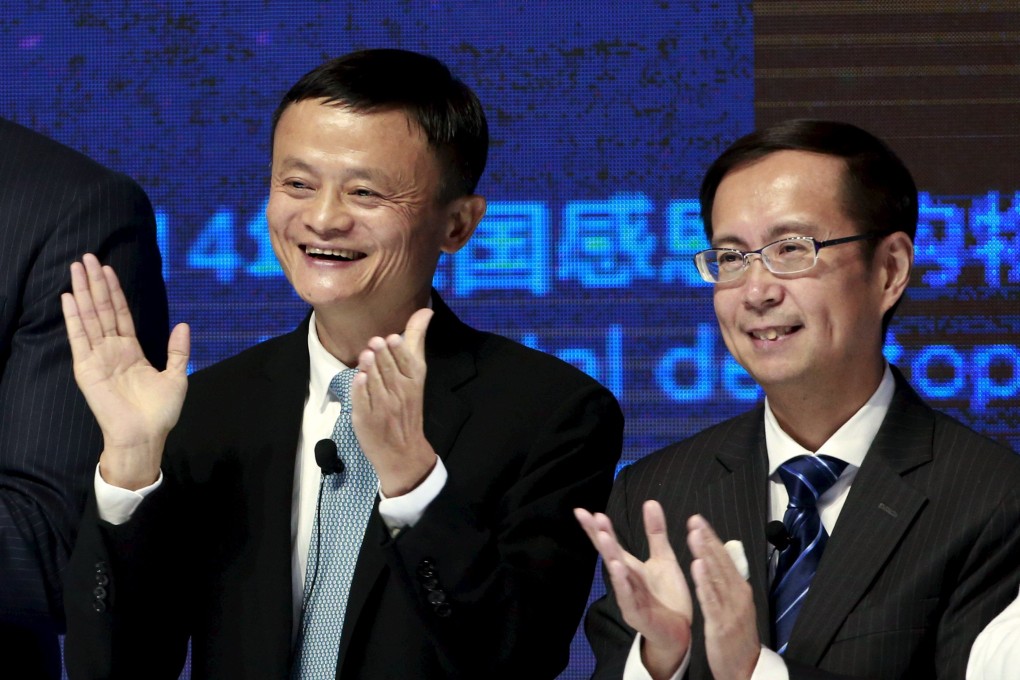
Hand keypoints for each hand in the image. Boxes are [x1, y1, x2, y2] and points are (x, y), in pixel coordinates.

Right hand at [62, 253, 189, 489]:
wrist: (146, 436)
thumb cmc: (160, 412)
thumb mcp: (177, 376)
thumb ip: (178, 350)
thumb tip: (184, 325)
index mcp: (131, 350)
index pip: (120, 313)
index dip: (114, 291)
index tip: (108, 268)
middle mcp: (112, 350)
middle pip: (101, 309)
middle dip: (94, 283)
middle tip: (86, 257)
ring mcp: (98, 358)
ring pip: (89, 318)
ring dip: (82, 293)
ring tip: (76, 268)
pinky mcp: (87, 369)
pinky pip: (79, 339)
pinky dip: (73, 319)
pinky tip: (68, 299)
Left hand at [351, 308, 436, 496]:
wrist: (403, 450)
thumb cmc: (408, 405)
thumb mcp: (416, 374)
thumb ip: (416, 341)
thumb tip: (426, 310)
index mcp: (414, 380)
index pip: (407, 362)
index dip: (398, 350)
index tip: (392, 339)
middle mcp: (400, 393)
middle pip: (389, 370)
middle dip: (382, 356)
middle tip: (375, 343)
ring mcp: (383, 406)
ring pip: (375, 382)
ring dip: (370, 368)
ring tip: (366, 356)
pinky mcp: (366, 418)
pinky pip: (362, 400)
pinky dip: (361, 389)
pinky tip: (359, 379)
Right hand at [575, 501, 691, 679]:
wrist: (680, 632)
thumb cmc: (668, 596)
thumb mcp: (664, 558)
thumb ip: (655, 532)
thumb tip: (650, 501)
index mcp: (629, 566)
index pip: (610, 543)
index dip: (597, 528)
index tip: (583, 510)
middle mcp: (624, 579)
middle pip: (609, 554)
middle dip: (599, 535)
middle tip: (588, 516)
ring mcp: (628, 597)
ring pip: (616, 573)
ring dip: (610, 555)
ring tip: (604, 536)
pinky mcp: (636, 614)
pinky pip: (627, 596)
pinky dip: (621, 582)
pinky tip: (616, 567)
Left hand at [687, 514, 760, 679]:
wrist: (745, 668)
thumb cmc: (738, 636)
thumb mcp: (736, 605)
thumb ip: (728, 582)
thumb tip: (722, 558)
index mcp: (740, 589)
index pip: (724, 558)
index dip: (711, 538)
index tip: (698, 521)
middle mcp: (737, 595)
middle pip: (721, 563)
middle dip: (707, 540)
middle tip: (694, 520)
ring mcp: (731, 609)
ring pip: (716, 577)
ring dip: (705, 554)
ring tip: (694, 535)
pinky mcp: (721, 623)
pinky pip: (711, 600)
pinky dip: (705, 582)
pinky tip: (697, 566)